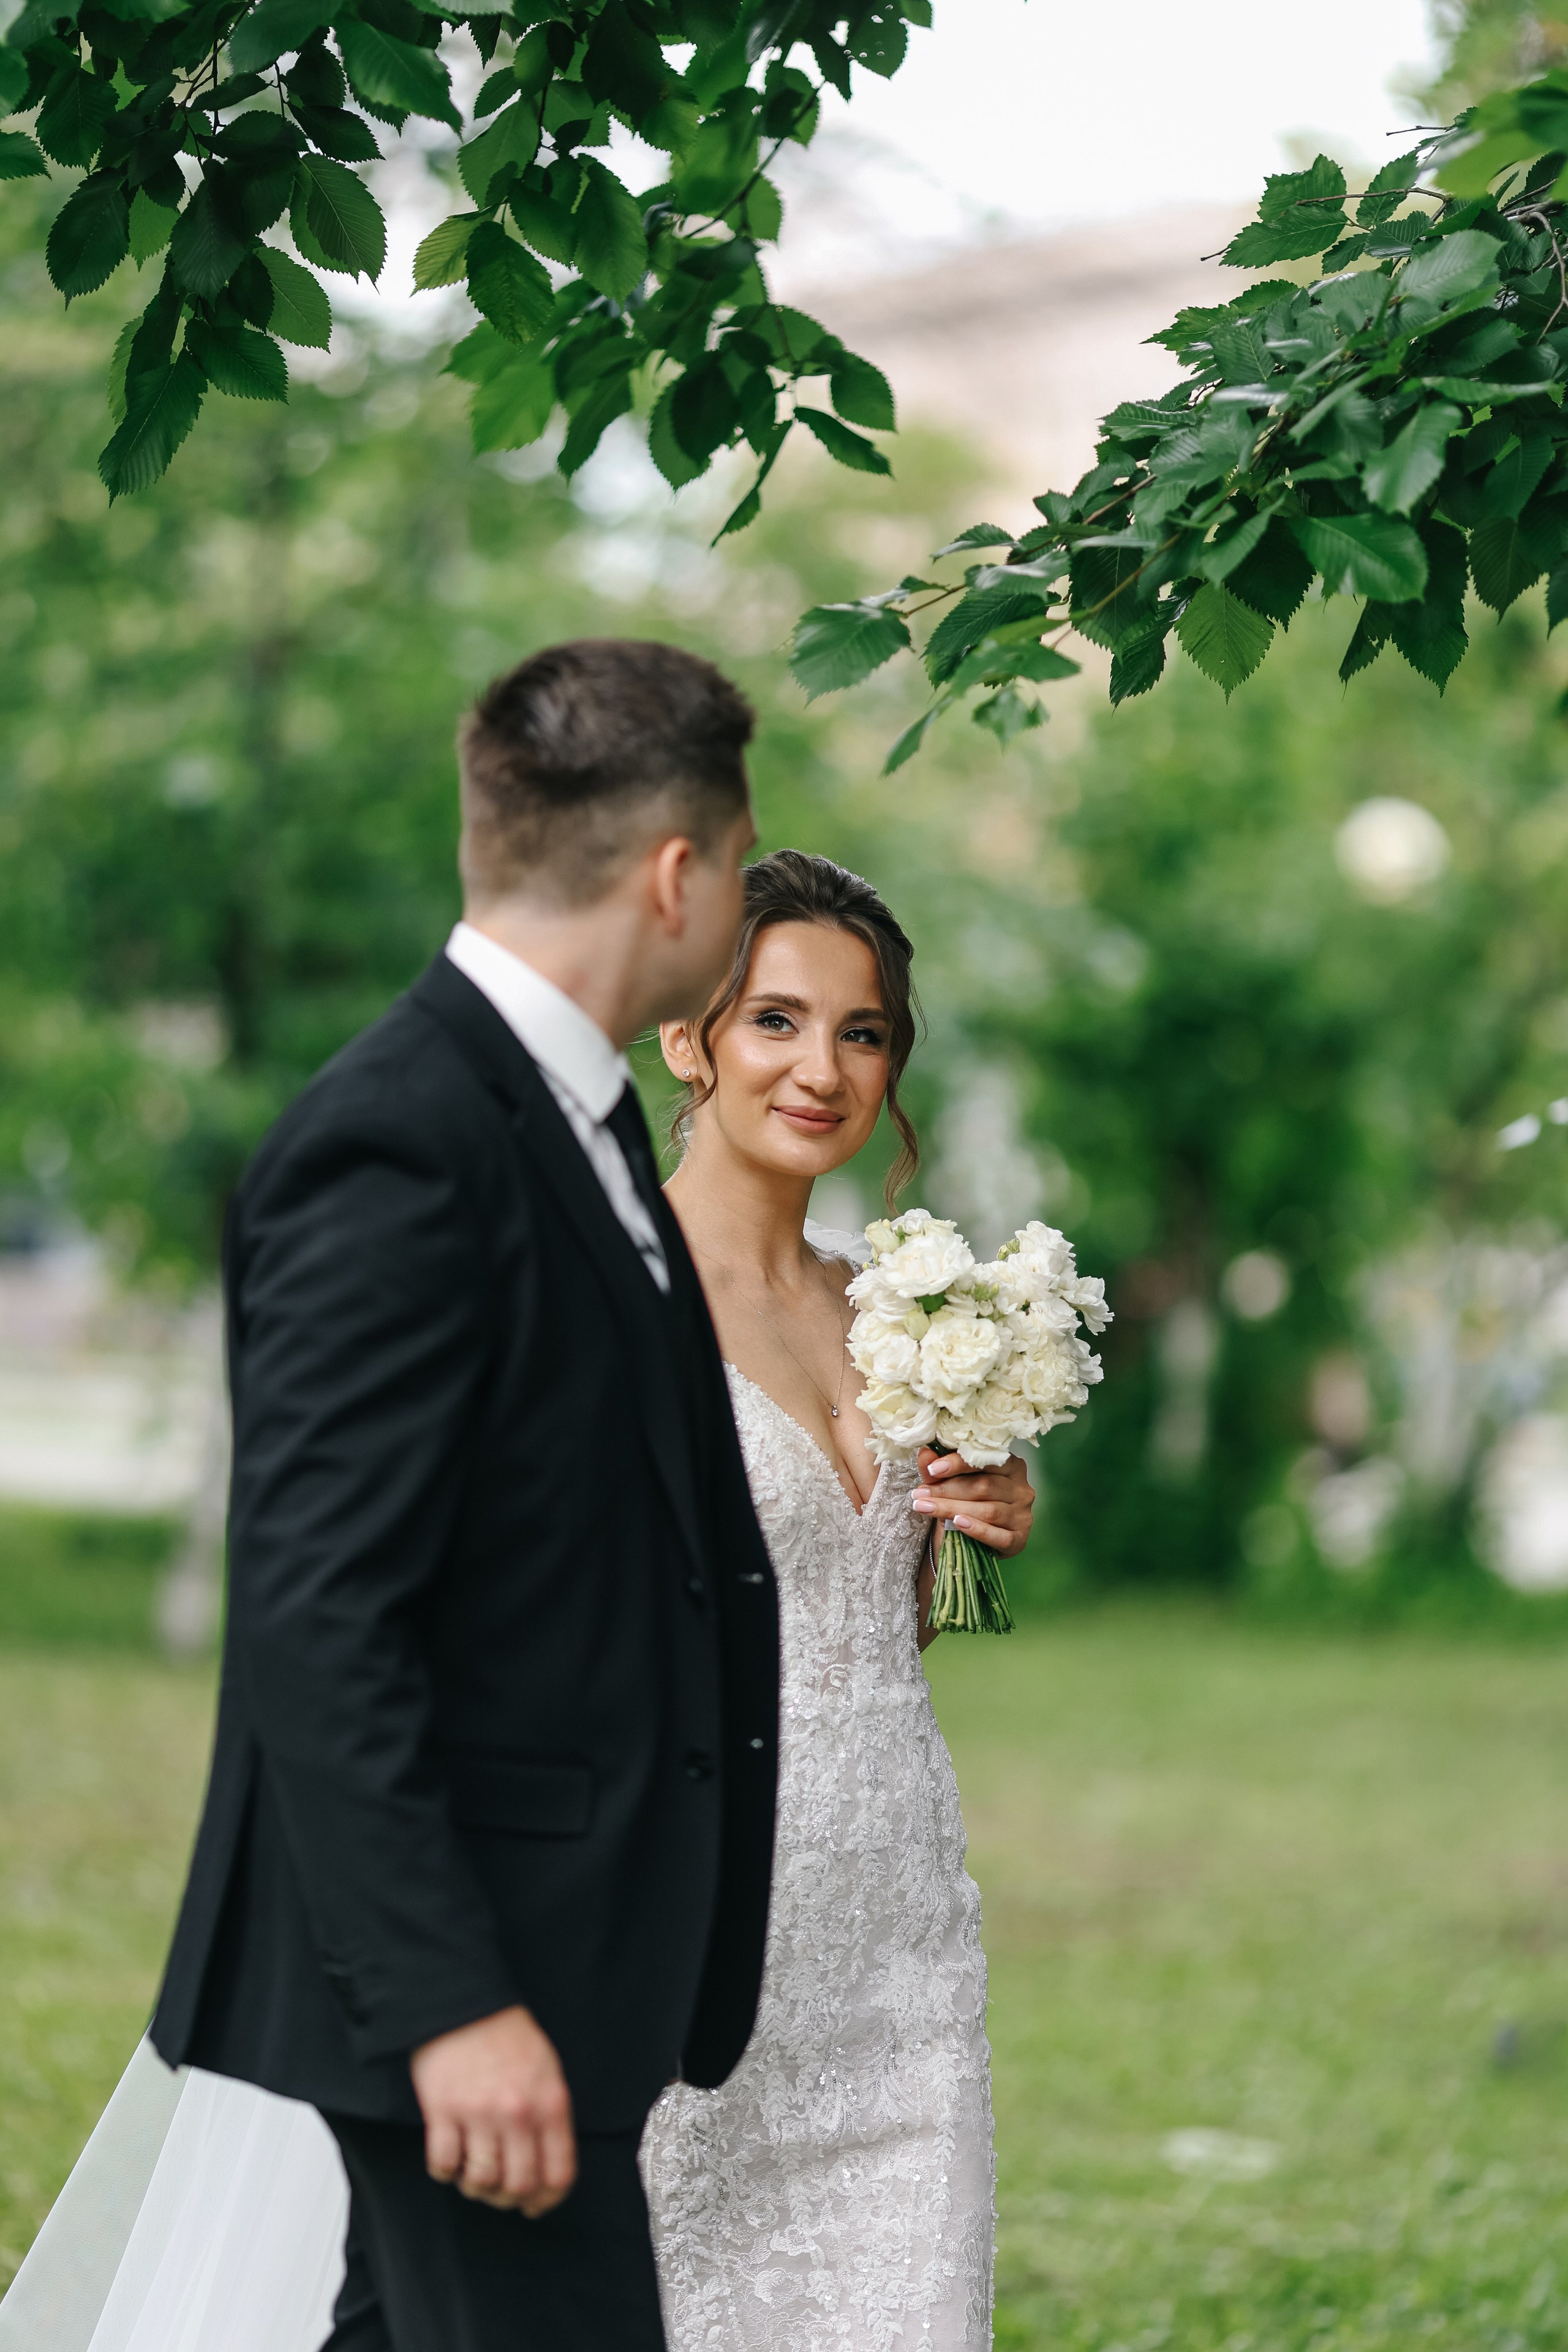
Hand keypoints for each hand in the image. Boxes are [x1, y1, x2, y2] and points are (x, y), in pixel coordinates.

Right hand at [410, 2005, 575, 2217]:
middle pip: (518, 2186)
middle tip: (500, 2191)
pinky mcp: (442, 2110)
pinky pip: (443, 2165)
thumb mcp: (548, 2071)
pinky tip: (449, 2159)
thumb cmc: (508, 2037)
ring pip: (481, 2182)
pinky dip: (445, 2172)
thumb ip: (552, 2118)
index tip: (535, 2206)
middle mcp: (517, 2113)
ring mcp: (478, 2113)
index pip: (558, 2174)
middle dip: (509, 2198)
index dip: (547, 2201)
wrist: (466, 2003)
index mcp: (550, 2103)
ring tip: (473, 2173)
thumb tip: (548, 2169)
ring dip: (476, 2187)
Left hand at [913, 1449, 1034, 1557]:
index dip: (959, 1463)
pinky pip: (999, 1536)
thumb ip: (938, 1469)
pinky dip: (977, 1529)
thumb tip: (925, 1453)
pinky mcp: (1019, 1540)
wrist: (972, 1543)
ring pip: (988, 1511)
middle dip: (948, 1489)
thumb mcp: (950, 1484)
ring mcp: (1023, 1516)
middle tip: (919, 1493)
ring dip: (952, 1509)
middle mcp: (1022, 1489)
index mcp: (1011, 1466)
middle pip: (984, 1486)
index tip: (933, 1469)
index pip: (987, 1459)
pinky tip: (957, 1524)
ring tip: (925, 1508)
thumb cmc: (965, 1504)